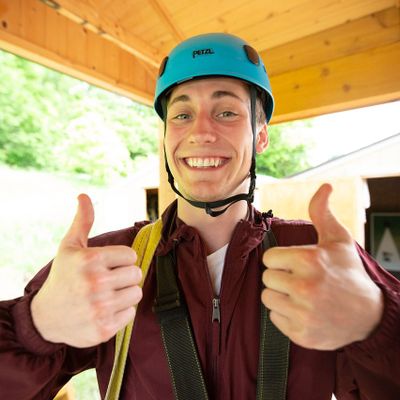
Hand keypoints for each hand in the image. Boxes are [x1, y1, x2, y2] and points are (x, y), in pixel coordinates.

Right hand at [31, 194, 141, 347]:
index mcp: (90, 260)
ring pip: (136, 293)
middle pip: (136, 274)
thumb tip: (84, 195)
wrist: (45, 317)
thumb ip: (83, 221)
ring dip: (125, 294)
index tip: (107, 265)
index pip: (132, 255)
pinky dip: (121, 312)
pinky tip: (104, 310)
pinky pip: (131, 313)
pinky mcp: (104, 328)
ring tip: (106, 295)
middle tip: (107, 281)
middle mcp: (96, 283)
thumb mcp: (69, 247)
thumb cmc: (63, 277)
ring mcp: (100, 307)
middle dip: (125, 276)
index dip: (121, 259)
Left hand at [261, 183, 383, 349]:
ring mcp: (303, 313)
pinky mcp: (301, 334)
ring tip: (301, 296)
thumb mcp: (337, 240)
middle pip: (266, 278)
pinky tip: (304, 311)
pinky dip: (286, 315)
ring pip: (268, 298)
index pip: (269, 258)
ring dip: (281, 296)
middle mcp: (305, 287)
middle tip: (300, 280)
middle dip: (280, 277)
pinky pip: (275, 318)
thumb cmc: (349, 273)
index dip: (281, 260)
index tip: (296, 264)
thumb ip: (322, 212)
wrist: (369, 315)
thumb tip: (325, 186)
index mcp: (309, 260)